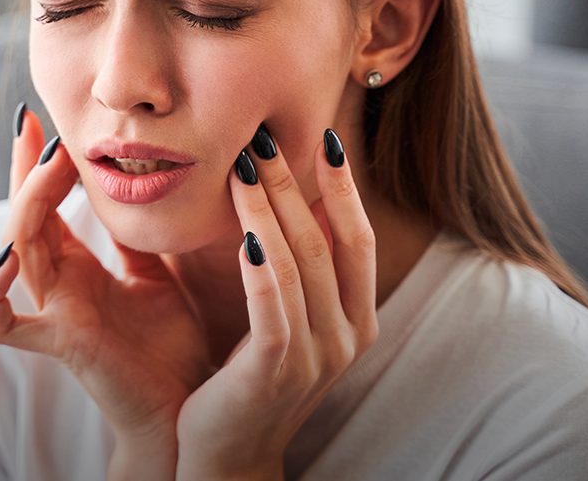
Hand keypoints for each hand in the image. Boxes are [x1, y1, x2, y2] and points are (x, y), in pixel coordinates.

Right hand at [0, 108, 211, 458]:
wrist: (186, 405)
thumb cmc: (169, 344)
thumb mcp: (157, 272)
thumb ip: (137, 236)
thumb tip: (142, 181)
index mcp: (78, 266)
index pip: (46, 204)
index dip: (38, 164)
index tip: (40, 119)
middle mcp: (58, 284)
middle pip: (25, 216)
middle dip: (26, 170)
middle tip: (38, 127)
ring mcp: (54, 312)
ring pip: (17, 249)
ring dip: (27, 204)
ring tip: (48, 166)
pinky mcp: (60, 342)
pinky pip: (3, 323)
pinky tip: (8, 258)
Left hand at [175, 126, 378, 480]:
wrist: (228, 454)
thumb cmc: (253, 376)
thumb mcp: (289, 320)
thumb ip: (298, 271)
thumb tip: (287, 201)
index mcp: (356, 318)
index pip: (359, 240)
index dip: (344, 188)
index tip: (325, 138)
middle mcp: (346, 335)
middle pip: (325, 241)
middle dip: (295, 184)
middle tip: (265, 137)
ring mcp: (317, 356)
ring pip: (298, 264)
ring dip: (269, 209)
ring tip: (243, 165)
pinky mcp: (276, 371)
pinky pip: (273, 307)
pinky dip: (261, 265)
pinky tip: (243, 231)